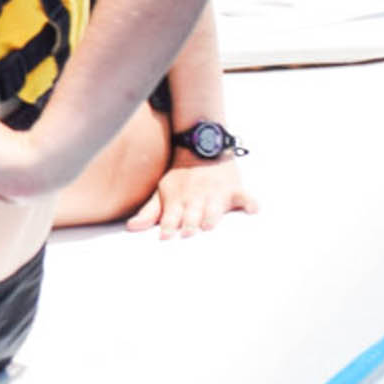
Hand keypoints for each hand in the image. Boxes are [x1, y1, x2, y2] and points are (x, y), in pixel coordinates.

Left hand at [129, 157, 257, 239]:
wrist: (200, 146)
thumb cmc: (179, 176)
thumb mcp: (162, 191)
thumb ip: (150, 213)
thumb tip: (131, 228)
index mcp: (177, 200)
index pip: (171, 218)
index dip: (169, 227)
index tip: (165, 238)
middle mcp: (196, 198)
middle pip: (192, 215)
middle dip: (190, 224)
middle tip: (187, 232)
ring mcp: (215, 193)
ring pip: (215, 207)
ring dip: (212, 215)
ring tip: (209, 224)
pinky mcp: (234, 188)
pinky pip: (245, 196)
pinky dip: (250, 202)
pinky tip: (253, 209)